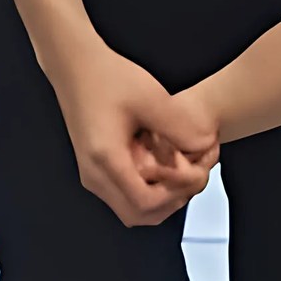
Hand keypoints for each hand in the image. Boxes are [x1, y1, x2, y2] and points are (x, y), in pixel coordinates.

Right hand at [50, 45, 217, 226]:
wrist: (75, 65)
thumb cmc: (109, 76)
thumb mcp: (151, 97)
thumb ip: (180, 126)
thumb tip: (205, 148)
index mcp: (106, 159)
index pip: (144, 202)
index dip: (174, 193)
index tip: (192, 171)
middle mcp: (94, 174)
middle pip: (138, 215)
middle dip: (170, 201)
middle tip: (190, 176)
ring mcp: (91, 174)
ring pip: (130, 210)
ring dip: (159, 199)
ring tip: (179, 172)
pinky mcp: (93, 169)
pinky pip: (123, 195)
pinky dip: (146, 190)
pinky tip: (160, 165)